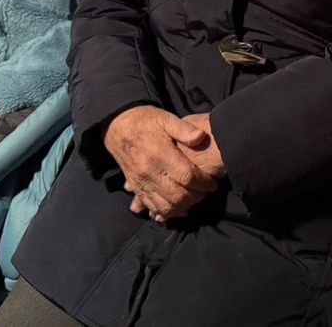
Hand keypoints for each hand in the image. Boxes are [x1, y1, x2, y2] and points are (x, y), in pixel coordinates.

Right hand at [104, 105, 220, 220]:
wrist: (117, 126)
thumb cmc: (146, 121)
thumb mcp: (166, 118)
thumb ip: (184, 129)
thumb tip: (202, 137)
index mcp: (160, 154)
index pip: (187, 176)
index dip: (204, 183)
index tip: (213, 183)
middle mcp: (150, 172)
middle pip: (177, 196)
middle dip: (196, 197)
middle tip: (206, 192)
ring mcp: (141, 182)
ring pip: (164, 206)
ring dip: (182, 208)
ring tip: (194, 200)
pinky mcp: (136, 187)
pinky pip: (151, 206)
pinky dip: (165, 212)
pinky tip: (177, 209)